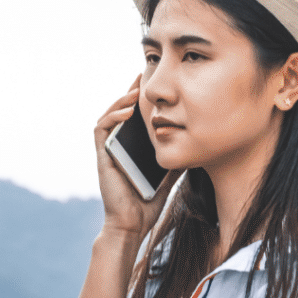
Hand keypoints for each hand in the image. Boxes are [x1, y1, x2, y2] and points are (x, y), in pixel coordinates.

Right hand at [94, 77, 181, 248]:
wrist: (133, 223)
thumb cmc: (148, 202)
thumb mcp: (171, 171)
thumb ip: (177, 154)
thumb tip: (196, 139)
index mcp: (133, 147)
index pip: (136, 116)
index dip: (144, 98)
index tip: (158, 82)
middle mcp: (119, 145)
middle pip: (122, 110)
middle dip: (132, 91)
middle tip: (146, 74)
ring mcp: (109, 150)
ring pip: (110, 115)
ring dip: (122, 100)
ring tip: (137, 90)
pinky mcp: (102, 156)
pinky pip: (101, 129)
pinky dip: (112, 116)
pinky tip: (128, 111)